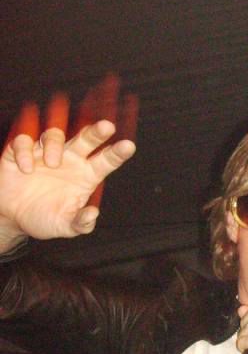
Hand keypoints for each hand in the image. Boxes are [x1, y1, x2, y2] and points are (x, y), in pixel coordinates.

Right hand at [0, 91, 135, 249]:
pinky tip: (25, 168)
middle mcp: (70, 159)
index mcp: (86, 175)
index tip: (128, 146)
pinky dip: (25, 151)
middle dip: (97, 132)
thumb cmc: (44, 218)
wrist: (12, 218)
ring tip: (52, 164)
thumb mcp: (64, 226)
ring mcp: (46, 153)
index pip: (106, 160)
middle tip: (107, 127)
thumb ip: (80, 223)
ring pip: (56, 135)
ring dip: (55, 145)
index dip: (117, 153)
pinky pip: (25, 141)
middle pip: (86, 138)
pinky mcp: (23, 151)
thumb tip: (93, 214)